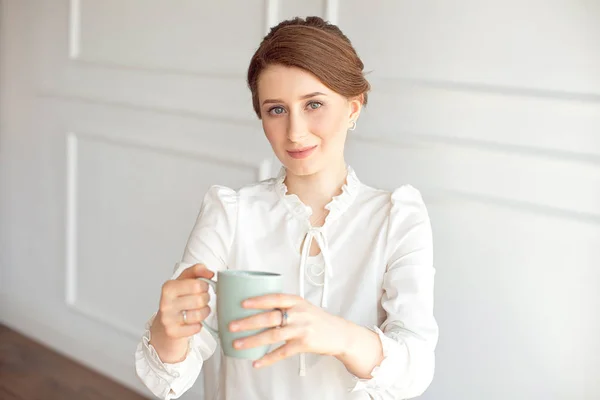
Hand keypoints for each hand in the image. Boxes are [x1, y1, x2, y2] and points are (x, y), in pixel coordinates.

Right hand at [149, 264, 213, 362]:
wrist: (165, 322)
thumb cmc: (177, 299)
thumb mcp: (185, 280)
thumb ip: (197, 271)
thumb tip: (210, 273)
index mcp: (169, 287)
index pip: (198, 285)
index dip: (205, 286)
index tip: (201, 288)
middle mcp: (166, 303)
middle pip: (200, 300)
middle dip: (205, 299)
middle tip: (201, 300)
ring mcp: (168, 319)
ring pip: (199, 314)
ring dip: (204, 313)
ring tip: (199, 310)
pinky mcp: (172, 332)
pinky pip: (196, 328)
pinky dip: (198, 325)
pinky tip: (193, 322)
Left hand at [228, 294, 349, 368]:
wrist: (339, 333)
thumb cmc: (317, 319)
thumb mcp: (303, 306)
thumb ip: (285, 306)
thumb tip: (258, 306)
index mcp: (297, 301)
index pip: (276, 298)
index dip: (259, 300)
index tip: (243, 303)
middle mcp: (299, 314)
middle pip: (270, 317)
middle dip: (248, 322)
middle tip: (232, 326)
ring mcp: (302, 329)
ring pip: (273, 334)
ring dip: (253, 340)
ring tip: (238, 344)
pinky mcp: (304, 344)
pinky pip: (282, 352)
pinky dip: (268, 358)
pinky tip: (257, 362)